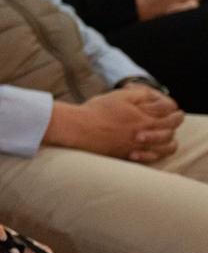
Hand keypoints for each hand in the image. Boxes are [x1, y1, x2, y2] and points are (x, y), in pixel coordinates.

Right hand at [48, 86, 182, 161]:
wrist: (77, 129)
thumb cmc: (97, 111)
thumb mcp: (120, 95)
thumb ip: (141, 94)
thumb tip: (154, 95)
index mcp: (144, 119)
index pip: (171, 115)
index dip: (173, 110)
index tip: (172, 109)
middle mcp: (144, 136)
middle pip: (170, 132)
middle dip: (174, 124)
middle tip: (174, 119)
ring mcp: (136, 147)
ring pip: (165, 148)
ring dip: (169, 142)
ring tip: (167, 136)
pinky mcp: (127, 155)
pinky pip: (150, 158)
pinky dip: (155, 154)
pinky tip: (150, 149)